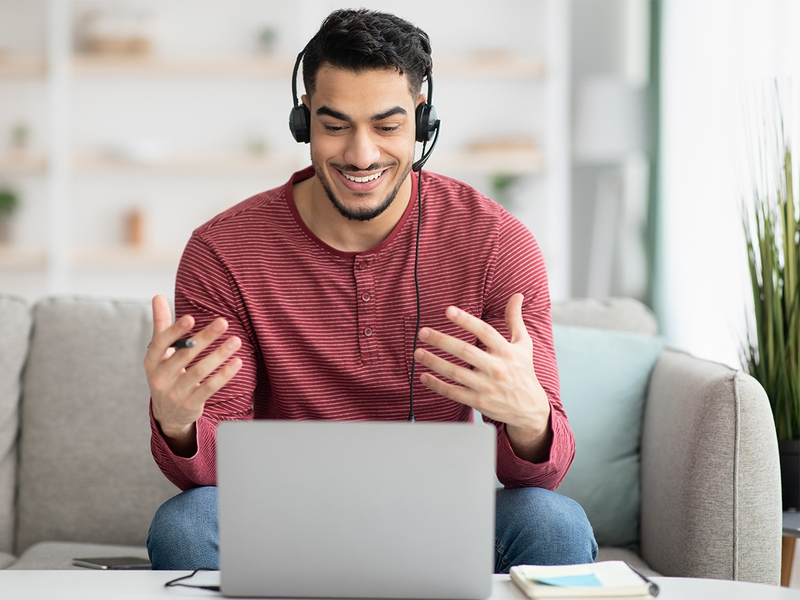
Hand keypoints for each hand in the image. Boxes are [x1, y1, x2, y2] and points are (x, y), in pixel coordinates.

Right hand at [144, 295, 242, 455]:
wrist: (167, 413)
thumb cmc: (166, 373)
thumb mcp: (160, 353)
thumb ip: (162, 325)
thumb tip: (158, 296)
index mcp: (151, 361)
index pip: (161, 343)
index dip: (175, 331)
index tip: (191, 318)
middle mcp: (160, 378)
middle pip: (184, 355)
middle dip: (205, 338)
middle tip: (223, 322)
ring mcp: (175, 393)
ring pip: (199, 371)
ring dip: (219, 355)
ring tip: (236, 340)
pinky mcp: (191, 404)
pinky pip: (209, 388)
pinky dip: (224, 375)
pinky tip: (237, 362)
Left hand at [413, 293, 551, 461]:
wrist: (529, 408)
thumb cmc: (523, 371)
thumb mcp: (523, 344)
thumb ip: (515, 320)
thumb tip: (517, 296)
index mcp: (506, 351)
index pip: (485, 332)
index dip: (466, 321)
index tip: (448, 310)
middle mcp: (496, 368)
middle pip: (465, 351)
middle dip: (442, 341)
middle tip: (423, 332)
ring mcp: (487, 386)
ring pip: (456, 373)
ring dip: (434, 362)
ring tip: (418, 352)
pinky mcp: (479, 402)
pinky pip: (453, 393)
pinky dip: (437, 385)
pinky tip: (424, 376)